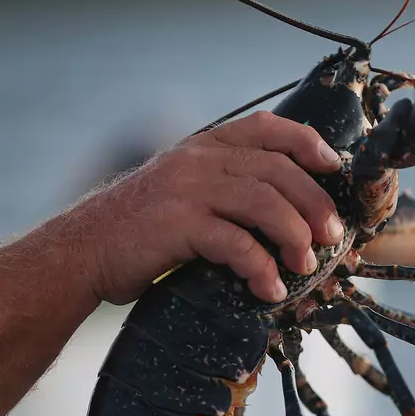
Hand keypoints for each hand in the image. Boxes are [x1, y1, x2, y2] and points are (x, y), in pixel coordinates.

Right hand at [67, 111, 345, 304]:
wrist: (81, 253)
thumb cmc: (139, 230)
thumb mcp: (182, 191)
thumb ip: (223, 187)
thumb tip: (283, 210)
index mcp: (203, 146)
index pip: (267, 127)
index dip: (308, 143)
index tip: (334, 167)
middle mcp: (197, 159)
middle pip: (277, 170)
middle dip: (314, 203)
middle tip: (331, 236)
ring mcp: (186, 189)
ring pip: (264, 203)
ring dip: (294, 236)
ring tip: (305, 265)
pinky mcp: (177, 225)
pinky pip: (236, 244)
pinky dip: (261, 268)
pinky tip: (269, 289)